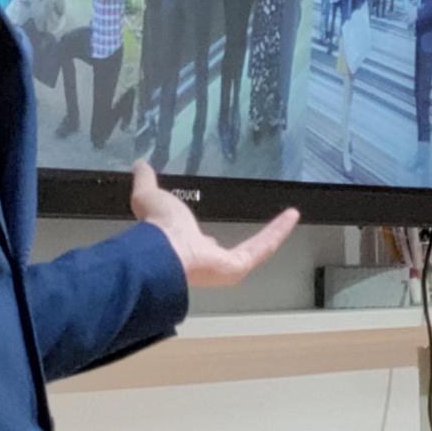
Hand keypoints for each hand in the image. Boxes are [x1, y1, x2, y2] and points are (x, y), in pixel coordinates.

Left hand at [131, 161, 298, 286]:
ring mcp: (223, 265)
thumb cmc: (157, 227)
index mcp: (183, 246)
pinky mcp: (237, 266)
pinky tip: (291, 216)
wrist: (164, 251)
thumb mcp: (148, 196)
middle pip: (226, 252)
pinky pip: (262, 248)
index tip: (208, 230)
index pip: (198, 243)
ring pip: (253, 249)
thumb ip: (145, 180)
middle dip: (241, 243)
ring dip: (272, 234)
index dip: (205, 237)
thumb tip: (140, 164)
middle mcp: (204, 260)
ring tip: (288, 219)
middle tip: (261, 228)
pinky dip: (277, 232)